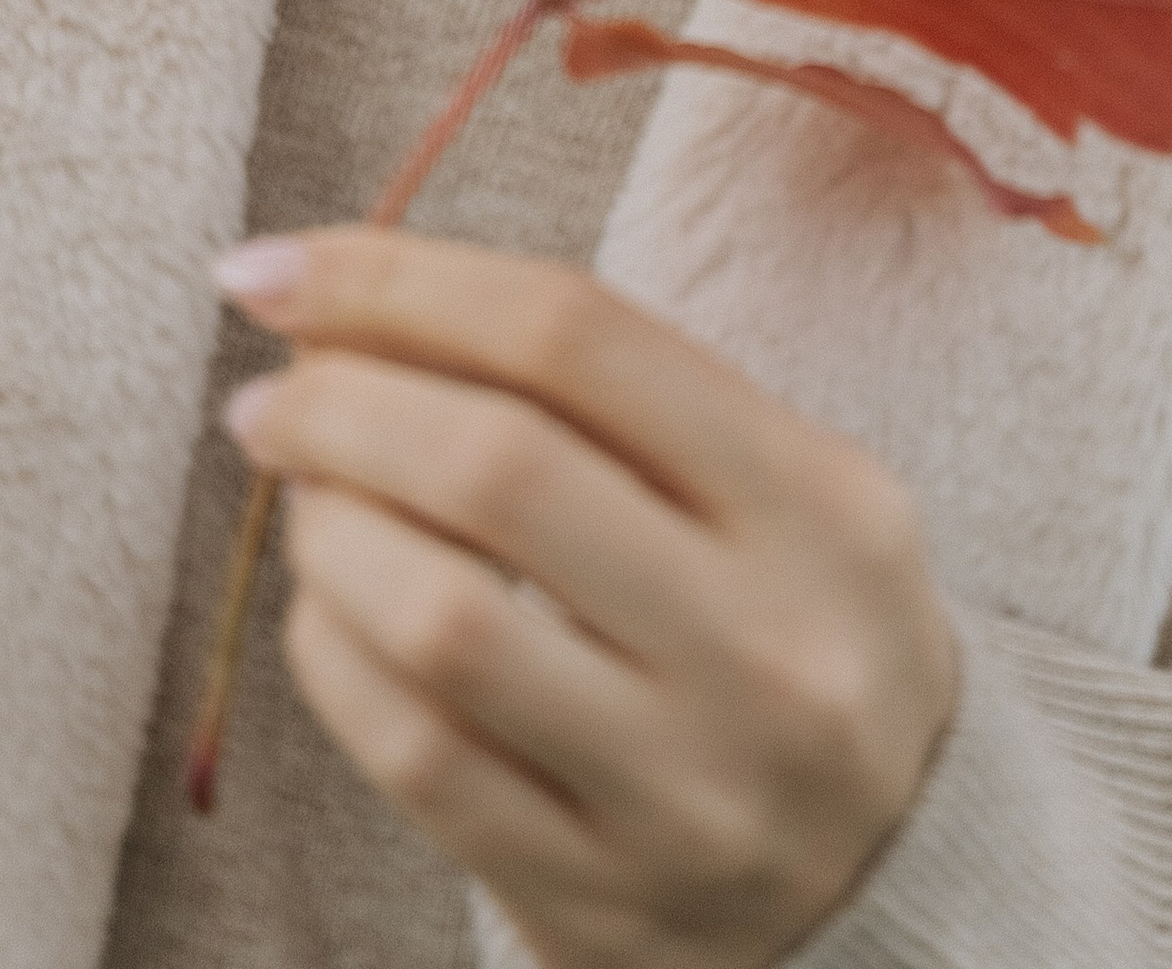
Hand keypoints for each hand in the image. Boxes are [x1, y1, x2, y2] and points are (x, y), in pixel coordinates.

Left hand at [220, 228, 958, 968]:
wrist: (900, 870)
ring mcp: (684, 789)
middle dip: (340, 404)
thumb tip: (361, 303)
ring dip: (327, 531)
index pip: (576, 338)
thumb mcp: (781, 482)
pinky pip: (417, 758)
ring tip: (305, 498)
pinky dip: (335, 657)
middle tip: (271, 393)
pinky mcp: (600, 900)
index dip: (400, 283)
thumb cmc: (794, 618)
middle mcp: (766, 645)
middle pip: (498, 469)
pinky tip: (330, 610)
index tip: (279, 270)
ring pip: (441, 620)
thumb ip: (613, 389)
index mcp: (818, 503)